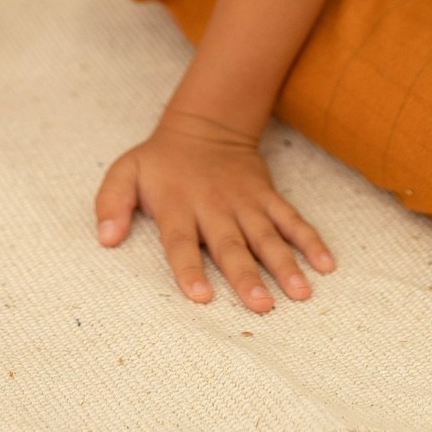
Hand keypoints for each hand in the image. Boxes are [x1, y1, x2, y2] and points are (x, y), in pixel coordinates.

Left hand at [95, 110, 334, 311]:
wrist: (203, 125)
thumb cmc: (160, 162)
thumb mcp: (125, 172)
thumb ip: (111, 203)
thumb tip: (105, 238)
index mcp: (177, 205)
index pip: (181, 241)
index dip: (189, 269)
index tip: (201, 297)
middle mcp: (213, 207)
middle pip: (230, 245)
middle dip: (246, 276)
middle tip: (262, 306)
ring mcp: (244, 202)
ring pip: (266, 235)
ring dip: (284, 264)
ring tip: (300, 293)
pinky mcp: (266, 196)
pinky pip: (291, 218)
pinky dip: (309, 239)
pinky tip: (326, 264)